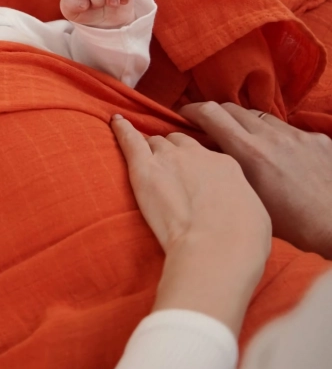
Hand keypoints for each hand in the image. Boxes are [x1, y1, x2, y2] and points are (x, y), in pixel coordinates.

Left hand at [110, 115, 270, 334]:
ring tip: (144, 155)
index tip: (194, 176)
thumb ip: (239, 202)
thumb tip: (235, 208)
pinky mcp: (144, 169)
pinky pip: (130, 140)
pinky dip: (122, 129)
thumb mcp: (253, 215)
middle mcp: (197, 155)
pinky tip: (116, 121)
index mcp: (225, 165)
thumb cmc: (242, 241)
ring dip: (152, 148)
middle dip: (173, 151)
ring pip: (157, 142)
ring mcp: (169, 158)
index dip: (197, 165)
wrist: (217, 248)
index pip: (205, 155)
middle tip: (168, 167)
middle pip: (179, 143)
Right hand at [180, 101, 331, 258]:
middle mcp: (272, 136)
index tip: (183, 115)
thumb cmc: (292, 224)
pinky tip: (280, 156)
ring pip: (259, 117)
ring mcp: (297, 135)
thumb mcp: (248, 198)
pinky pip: (288, 129)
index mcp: (250, 152)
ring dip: (245, 124)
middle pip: (232, 108)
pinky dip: (275, 137)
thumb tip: (210, 156)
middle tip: (208, 127)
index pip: (211, 114)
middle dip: (215, 114)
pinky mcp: (318, 139)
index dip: (192, 110)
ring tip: (244, 142)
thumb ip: (228, 171)